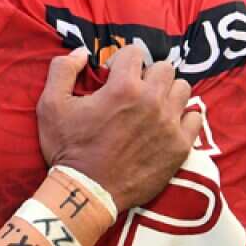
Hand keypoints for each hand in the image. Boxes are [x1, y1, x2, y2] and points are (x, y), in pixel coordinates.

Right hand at [37, 45, 201, 211]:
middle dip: (147, 74)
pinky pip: (195, 118)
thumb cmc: (68, 149)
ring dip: (167, 92)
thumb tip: (81, 52)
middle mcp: (152, 101)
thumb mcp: (50, 106)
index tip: (112, 76)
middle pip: (164, 68)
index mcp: (123, 88)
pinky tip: (165, 124)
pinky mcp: (180, 147)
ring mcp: (169, 124)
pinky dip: (182, 117)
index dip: (120, 61)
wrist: (87, 193)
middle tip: (133, 91)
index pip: (134, 52)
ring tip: (151, 106)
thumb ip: (62, 70)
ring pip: (183, 89)